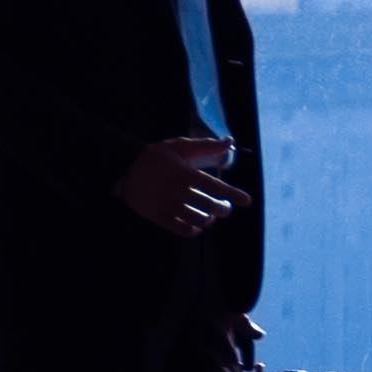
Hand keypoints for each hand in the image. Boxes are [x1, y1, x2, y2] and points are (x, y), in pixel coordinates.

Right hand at [115, 133, 241, 237]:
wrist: (124, 166)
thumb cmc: (157, 156)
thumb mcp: (180, 146)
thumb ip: (206, 146)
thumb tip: (230, 141)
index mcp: (185, 173)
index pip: (216, 187)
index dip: (234, 194)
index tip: (247, 200)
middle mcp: (178, 191)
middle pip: (210, 206)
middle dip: (223, 209)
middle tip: (225, 208)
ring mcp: (167, 205)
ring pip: (198, 219)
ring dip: (208, 219)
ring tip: (209, 215)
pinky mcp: (158, 216)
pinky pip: (182, 230)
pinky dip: (194, 230)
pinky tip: (197, 225)